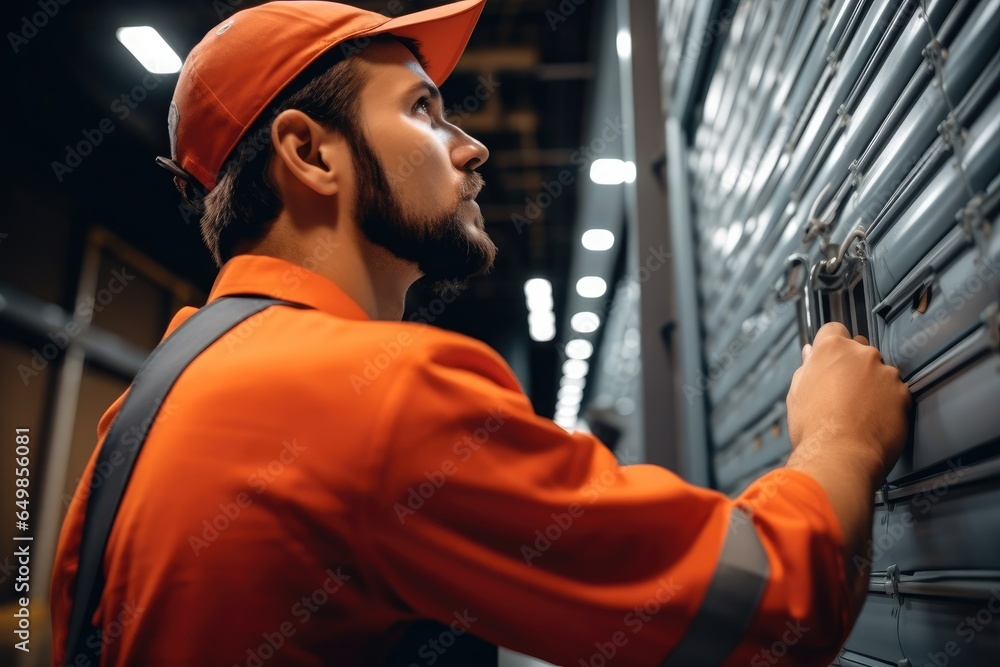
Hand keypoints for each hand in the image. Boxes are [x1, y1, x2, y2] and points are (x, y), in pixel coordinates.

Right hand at [786, 322, 910, 481]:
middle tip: (841, 390)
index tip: (829, 358)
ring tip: (857, 411)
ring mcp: (886, 373)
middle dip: (852, 365)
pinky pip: (895, 392)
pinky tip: (872, 420)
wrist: (840, 457)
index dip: (830, 344)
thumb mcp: (796, 395)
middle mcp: (862, 355)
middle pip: (859, 348)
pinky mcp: (903, 394)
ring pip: (879, 372)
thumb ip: (806, 369)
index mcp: (831, 350)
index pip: (833, 330)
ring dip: (872, 384)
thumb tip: (810, 356)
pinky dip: (887, 402)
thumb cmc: (815, 430)